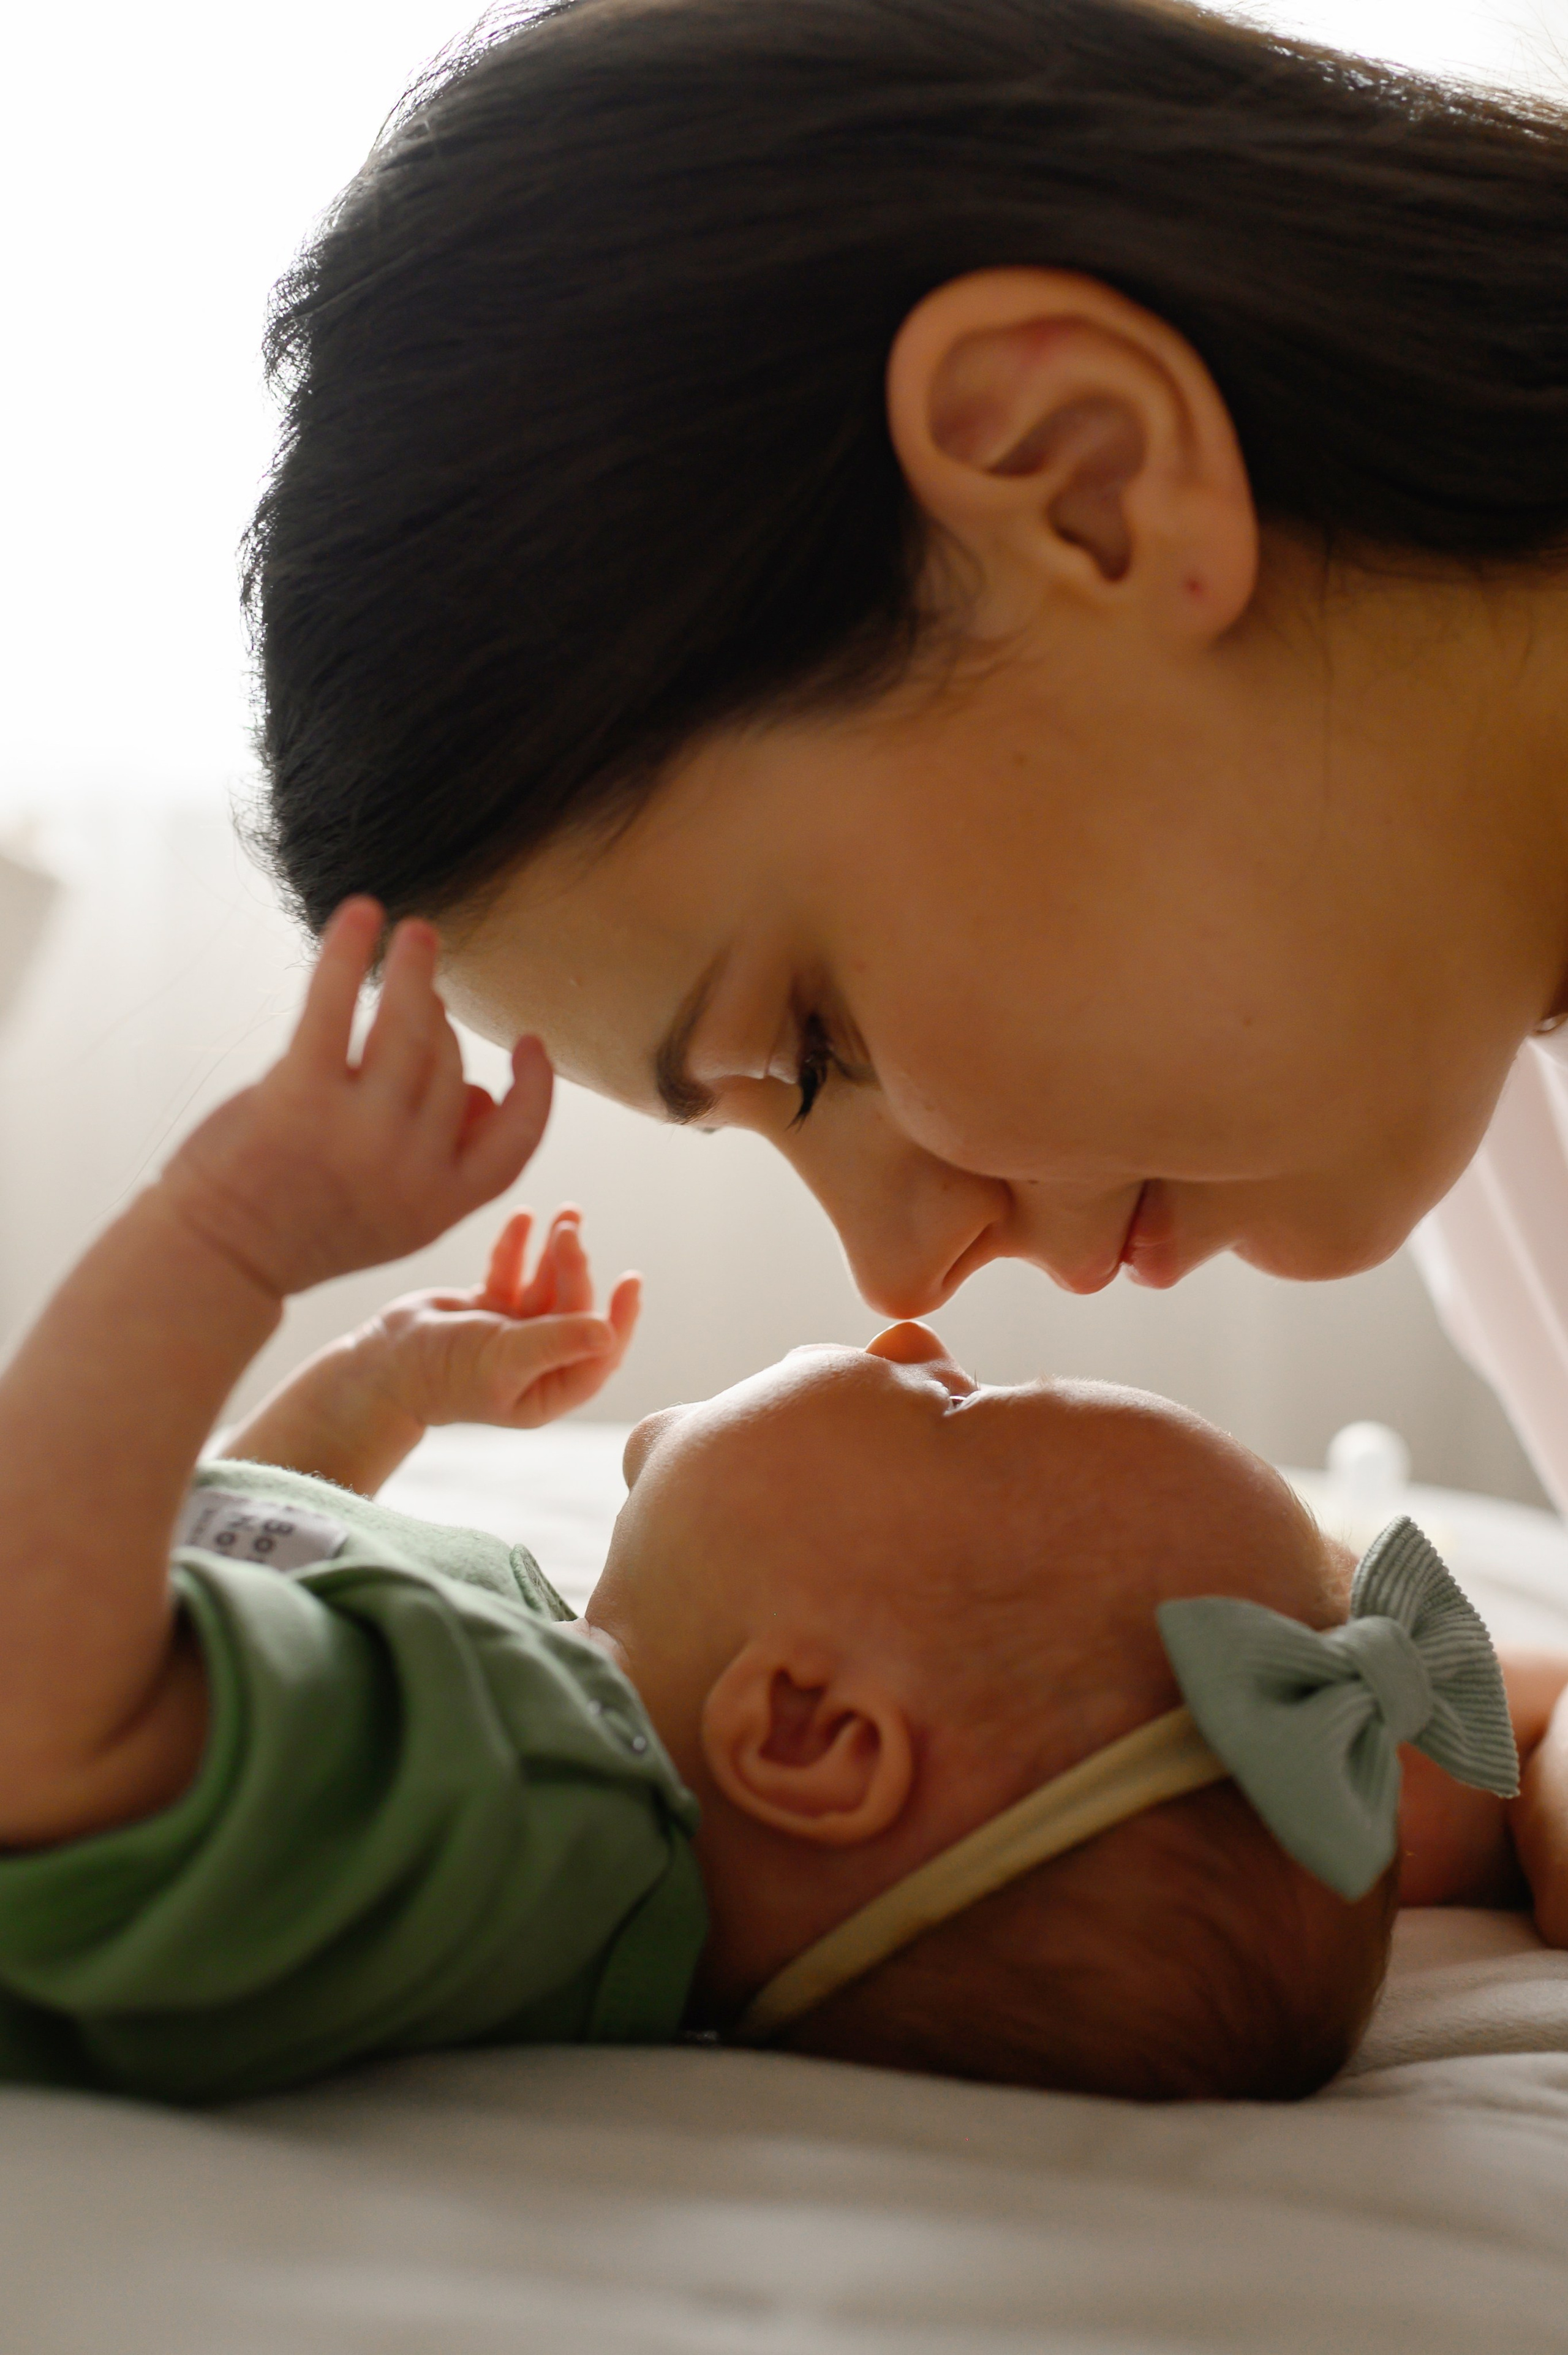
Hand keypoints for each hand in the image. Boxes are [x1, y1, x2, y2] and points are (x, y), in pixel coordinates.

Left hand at [161, 899, 551, 1299]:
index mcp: (439, 1204)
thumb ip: (444, 1167)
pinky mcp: (298, 1095)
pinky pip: (335, 1005)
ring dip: (416, 970)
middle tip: (422, 987)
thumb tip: (487, 1095)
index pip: (518, 1139)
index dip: (536, 1088)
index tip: (531, 1044)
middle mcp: (408, 1169)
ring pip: (412, 1027)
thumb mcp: (394, 1218)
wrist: (214, 1261)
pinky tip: (361, 914)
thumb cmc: (301, 1228)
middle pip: (453, 1069)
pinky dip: (350, 951)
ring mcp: (358, 1132)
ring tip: (413, 933)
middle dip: (442, 1021)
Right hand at [368, 1207, 641, 1429]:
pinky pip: (514, 1272)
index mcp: (550, 1388)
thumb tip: (609, 1334)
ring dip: (556, 1250)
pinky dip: (519, 1247)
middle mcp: (537, 1361)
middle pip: (573, 1307)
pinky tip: (525, 1217)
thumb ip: (554, 1344)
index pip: (600, 1352)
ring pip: (548, 1285)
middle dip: (574, 1266)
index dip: (620, 1316)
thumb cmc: (442, 1374)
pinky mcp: (488, 1308)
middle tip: (569, 1227)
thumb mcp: (502, 1359)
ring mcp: (513, 1333)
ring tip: (567, 1212)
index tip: (631, 1279)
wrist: (381, 1364)